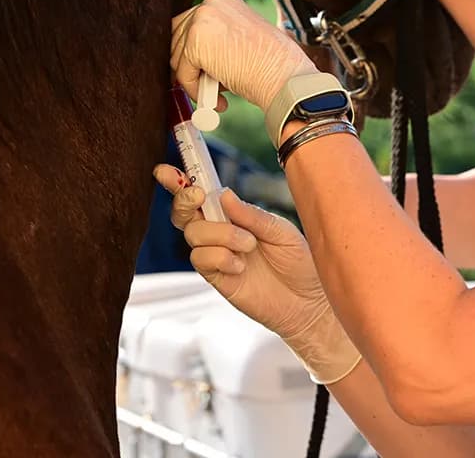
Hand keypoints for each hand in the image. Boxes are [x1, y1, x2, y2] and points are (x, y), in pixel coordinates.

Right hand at [153, 164, 361, 383]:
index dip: (179, 182)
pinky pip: (201, 259)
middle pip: (184, 213)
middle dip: (185, 201)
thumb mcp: (280, 230)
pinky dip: (220, 257)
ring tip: (249, 246)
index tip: (166, 171)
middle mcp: (220, 233)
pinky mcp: (215, 277)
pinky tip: (240, 267)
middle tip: (200, 198)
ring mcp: (216, 255)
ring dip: (221, 234)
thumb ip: (250, 215)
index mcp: (235, 215)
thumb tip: (223, 194)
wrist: (308, 302)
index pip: (201, 195)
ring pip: (193, 233)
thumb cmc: (299, 262)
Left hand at [170, 0, 317, 111]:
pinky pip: (183, 74)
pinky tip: (217, 100)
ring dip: (193, 80)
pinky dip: (195, 91)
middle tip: (204, 86)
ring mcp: (201, 21)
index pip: (190, 22)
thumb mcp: (241, 40)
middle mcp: (210, 4)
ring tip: (217, 93)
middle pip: (177, 36)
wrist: (285, 76)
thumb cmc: (273, 64)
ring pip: (178, 57)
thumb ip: (218, 40)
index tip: (197, 69)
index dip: (190, 49)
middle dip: (187, 64)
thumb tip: (195, 57)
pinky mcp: (195, 44)